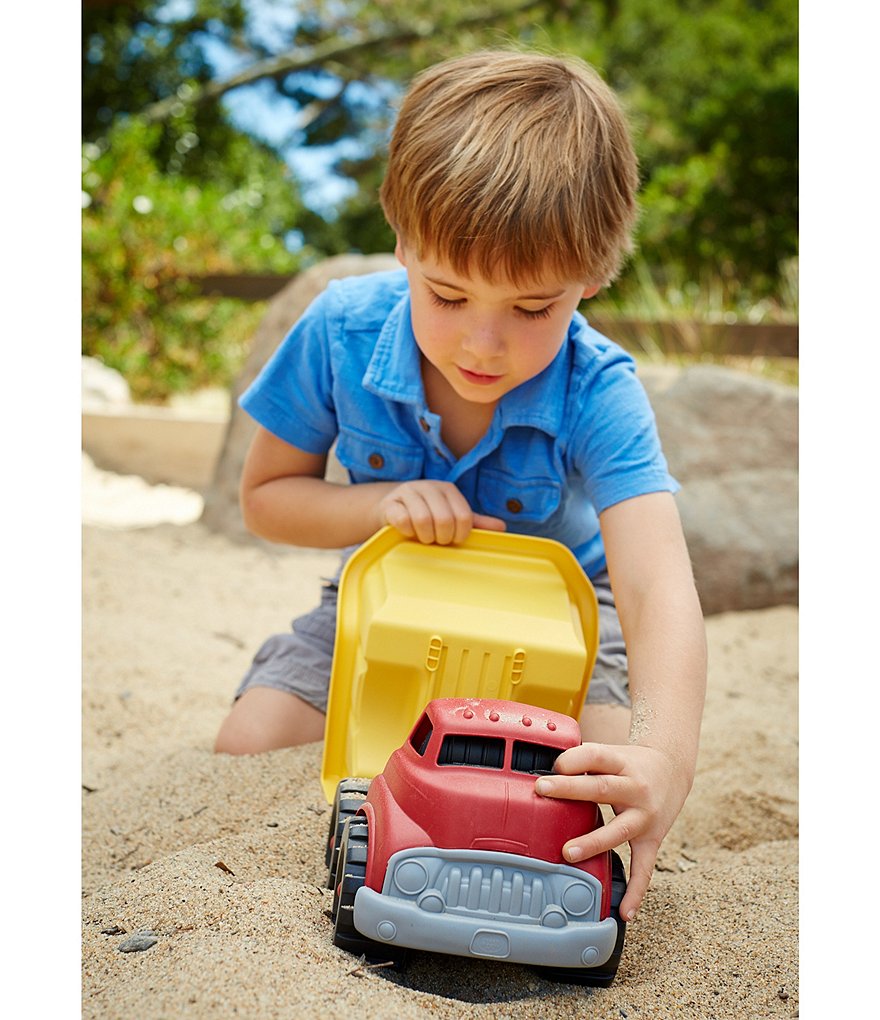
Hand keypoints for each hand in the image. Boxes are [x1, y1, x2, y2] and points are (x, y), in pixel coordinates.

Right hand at [378, 480, 505, 543]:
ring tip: (424, 538)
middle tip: (437, 541)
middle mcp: (429, 486)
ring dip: (425, 537)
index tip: (454, 539)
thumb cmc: (428, 514)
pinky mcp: (390, 503)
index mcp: (448, 489)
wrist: (392, 507)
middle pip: (444, 519)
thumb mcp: (452, 515)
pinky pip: (402, 520)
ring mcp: (408, 493)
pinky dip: (407, 532)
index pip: (464, 516)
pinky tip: (408, 532)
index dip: (460, 534)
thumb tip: (502, 528)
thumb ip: (475, 521)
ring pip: (422, 520)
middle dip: (442, 537)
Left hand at [534, 742, 691, 920]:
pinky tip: (624, 912)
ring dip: (593, 841)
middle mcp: (635, 788)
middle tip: (542, 790)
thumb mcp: (610, 753)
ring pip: (619, 829)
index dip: (574, 759)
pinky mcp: (652, 839)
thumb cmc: (631, 763)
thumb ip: (583, 762)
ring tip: (567, 852)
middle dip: (571, 789)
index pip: (596, 755)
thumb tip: (545, 772)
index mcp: (621, 762)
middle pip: (602, 788)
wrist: (672, 769)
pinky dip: (636, 892)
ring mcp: (645, 816)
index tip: (553, 765)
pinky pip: (645, 868)